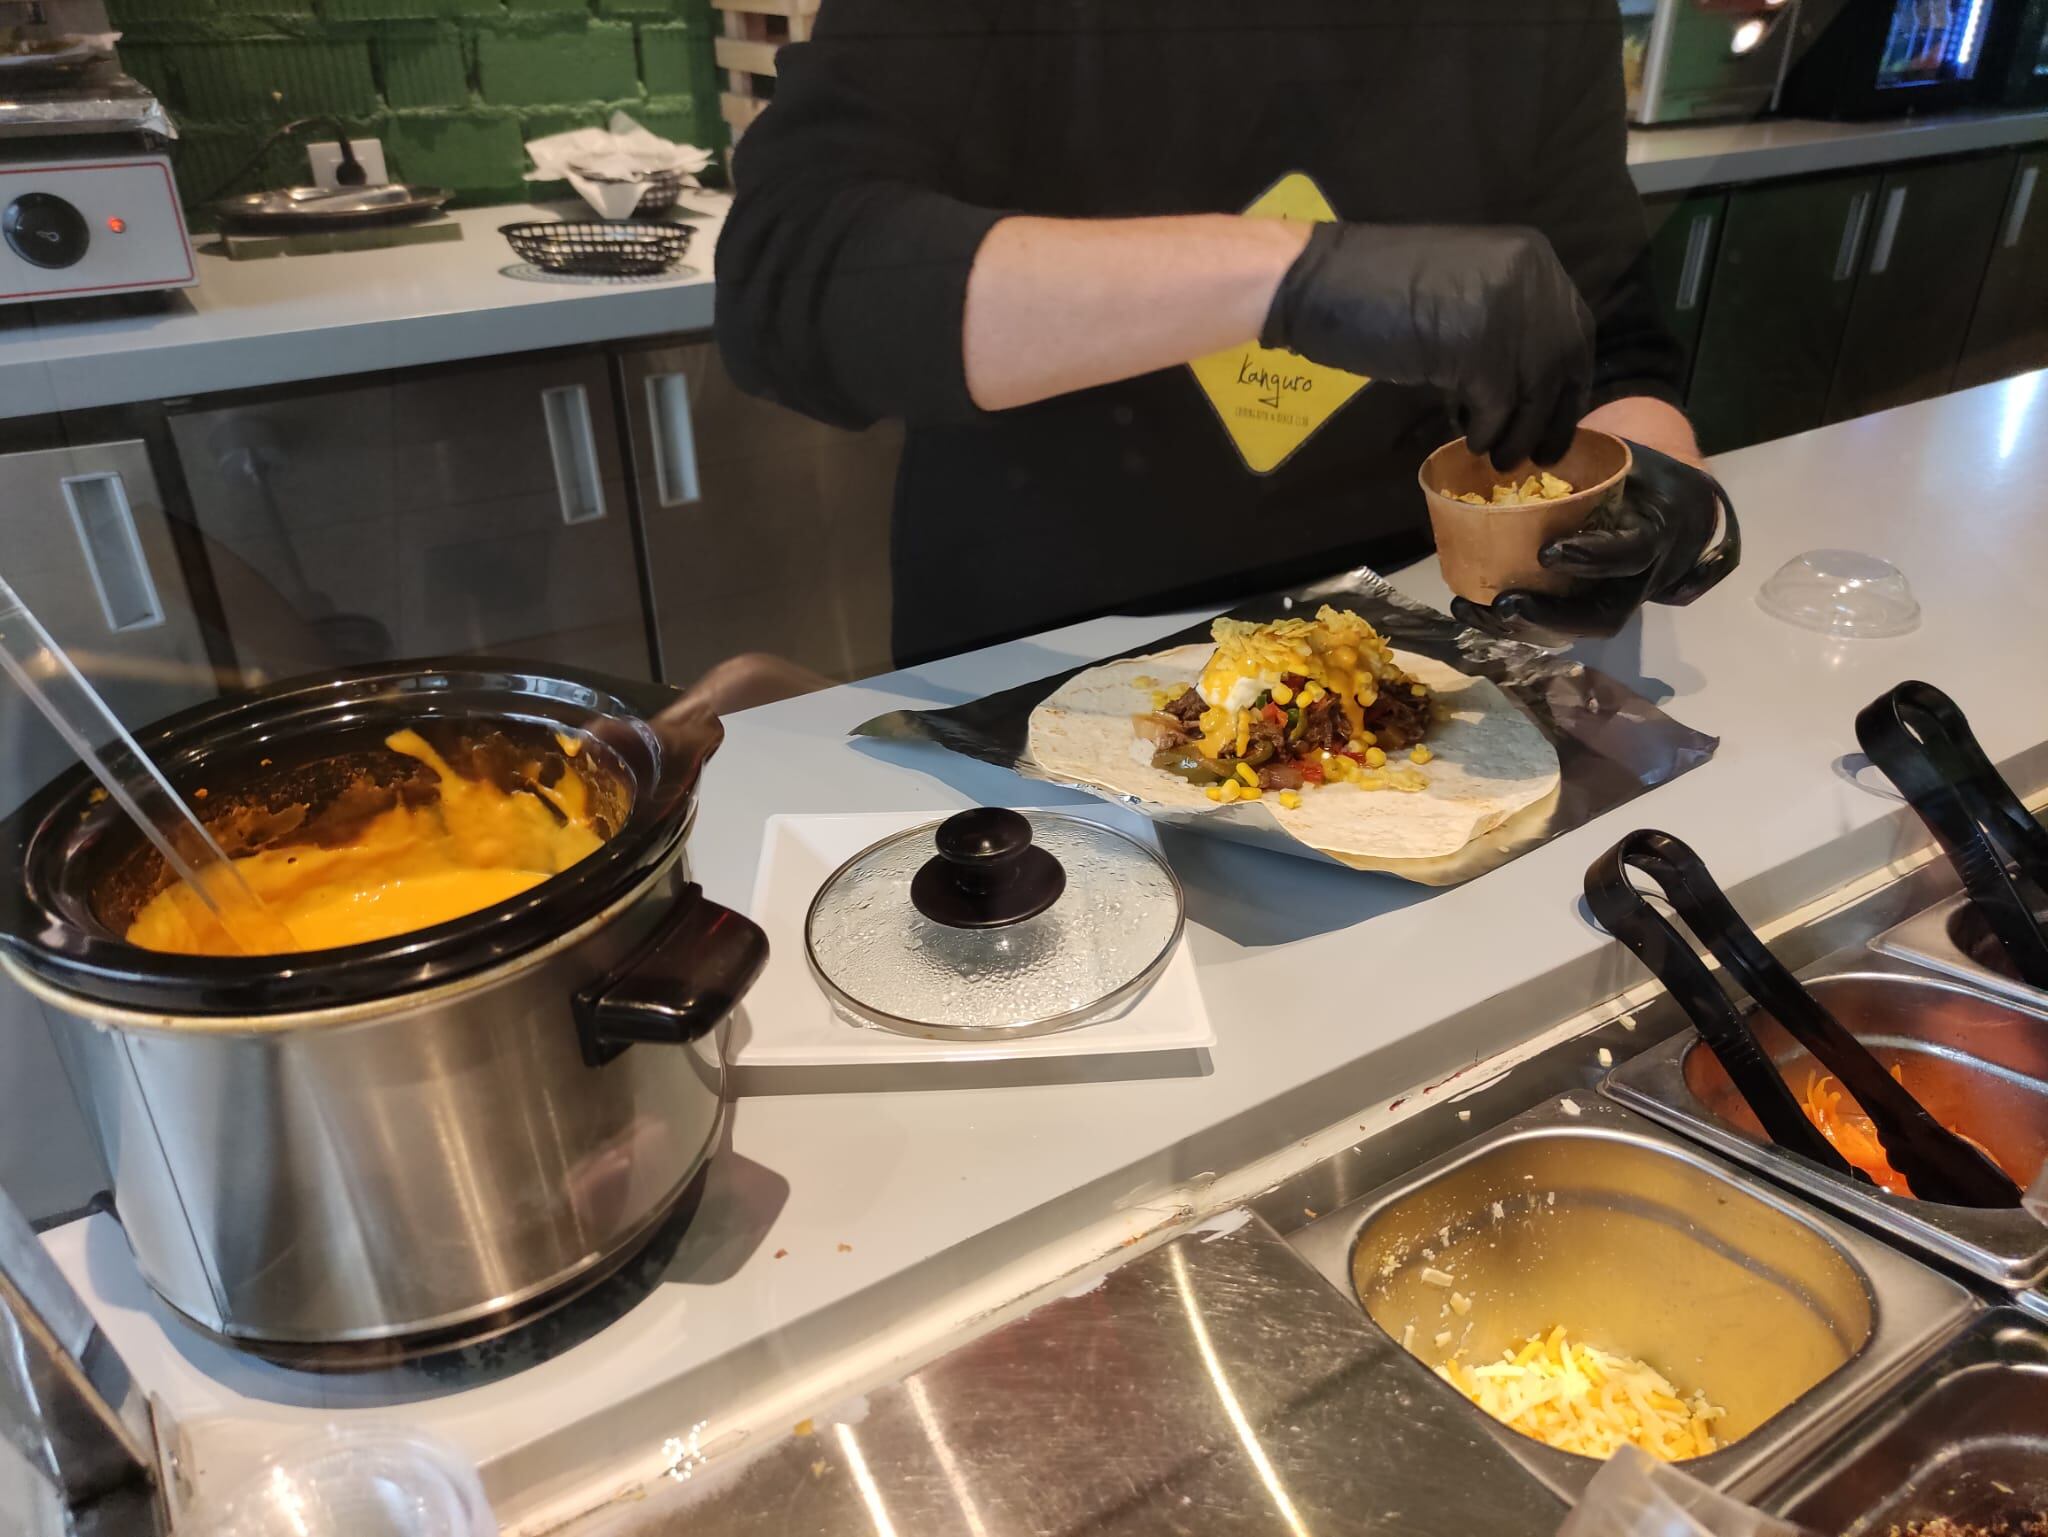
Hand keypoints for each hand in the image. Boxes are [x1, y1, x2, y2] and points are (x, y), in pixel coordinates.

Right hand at [1261, 222, 1594, 469]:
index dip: (1568, 382)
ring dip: (1519, 432)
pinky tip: (1471, 440)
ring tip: (1500, 458)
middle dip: (1553, 416)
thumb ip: (1502, 319)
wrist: (1318, 282)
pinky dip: (1486, 430)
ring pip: (1535, 388)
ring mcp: (1505, 308)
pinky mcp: (1475, 343)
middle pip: (1564, 361)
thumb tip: (1532, 382)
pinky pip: (1497, 402)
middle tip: (1539, 456)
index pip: (1574, 329)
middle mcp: (1530, 276)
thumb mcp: (1459, 293)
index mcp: (1531, 257)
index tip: (1555, 419)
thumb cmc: (1375, 290)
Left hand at [1449, 440, 1740, 644]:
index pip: (1629, 551)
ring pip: (1580, 628)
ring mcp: (1624, 599)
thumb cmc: (1641, 474)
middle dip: (1550, 615)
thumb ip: (1585, 458)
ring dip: (1526, 627)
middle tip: (1502, 604)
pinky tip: (1479, 613)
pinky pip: (1565, 626)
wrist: (1678, 508)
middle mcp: (1644, 577)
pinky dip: (1523, 624)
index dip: (1591, 556)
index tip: (1546, 553)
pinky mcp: (1602, 609)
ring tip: (1476, 612)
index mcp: (1656, 530)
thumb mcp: (1626, 458)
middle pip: (1603, 614)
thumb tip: (1516, 444)